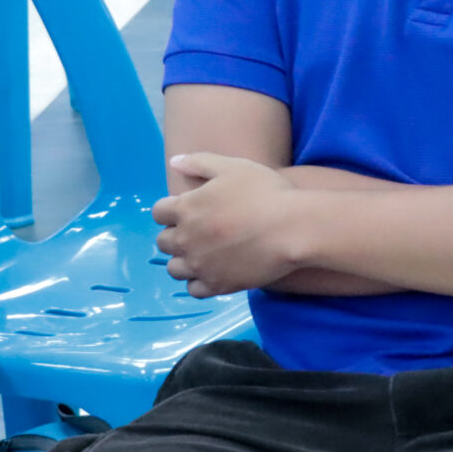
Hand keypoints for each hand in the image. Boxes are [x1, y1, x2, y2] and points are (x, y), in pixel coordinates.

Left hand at [157, 154, 306, 294]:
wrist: (294, 228)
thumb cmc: (266, 192)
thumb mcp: (234, 167)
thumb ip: (200, 162)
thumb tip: (174, 162)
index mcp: (186, 208)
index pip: (158, 213)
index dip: (171, 211)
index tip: (188, 210)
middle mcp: (186, 239)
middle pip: (163, 242)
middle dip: (176, 235)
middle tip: (199, 232)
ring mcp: (200, 265)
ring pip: (174, 268)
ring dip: (184, 261)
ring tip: (203, 255)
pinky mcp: (217, 285)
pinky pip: (194, 290)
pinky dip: (199, 282)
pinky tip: (214, 272)